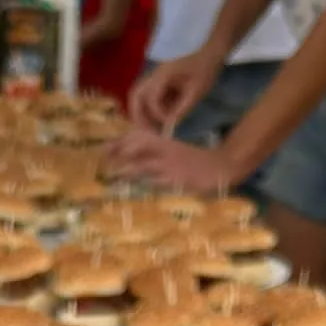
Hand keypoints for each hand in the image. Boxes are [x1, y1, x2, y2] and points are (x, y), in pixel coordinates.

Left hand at [106, 129, 235, 192]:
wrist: (223, 166)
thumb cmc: (200, 162)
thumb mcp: (178, 153)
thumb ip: (160, 154)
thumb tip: (140, 161)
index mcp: (167, 142)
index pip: (140, 137)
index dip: (122, 140)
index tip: (107, 147)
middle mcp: (166, 151)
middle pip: (138, 146)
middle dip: (119, 150)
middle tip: (102, 157)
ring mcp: (171, 166)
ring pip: (143, 164)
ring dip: (126, 169)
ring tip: (110, 174)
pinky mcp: (176, 181)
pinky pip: (156, 182)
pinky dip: (143, 185)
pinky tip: (132, 189)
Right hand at [128, 48, 218, 131]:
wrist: (211, 54)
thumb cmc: (206, 69)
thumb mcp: (197, 91)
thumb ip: (183, 108)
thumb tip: (170, 125)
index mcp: (164, 74)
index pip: (151, 98)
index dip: (158, 114)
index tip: (169, 123)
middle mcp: (156, 74)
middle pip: (135, 95)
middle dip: (138, 114)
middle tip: (146, 131)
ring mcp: (156, 77)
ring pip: (139, 96)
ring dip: (142, 113)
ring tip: (151, 129)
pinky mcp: (160, 82)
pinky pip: (149, 97)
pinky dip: (151, 110)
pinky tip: (161, 120)